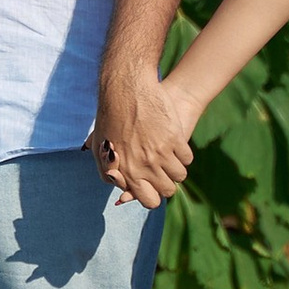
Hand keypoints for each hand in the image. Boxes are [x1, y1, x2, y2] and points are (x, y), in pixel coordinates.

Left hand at [90, 64, 193, 209]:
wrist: (127, 88)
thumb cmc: (111, 116)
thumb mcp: (101, 147)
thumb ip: (108, 171)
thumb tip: (118, 189)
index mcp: (127, 172)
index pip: (148, 200)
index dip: (152, 196)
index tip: (152, 186)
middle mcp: (144, 167)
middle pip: (167, 190)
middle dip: (166, 183)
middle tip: (162, 171)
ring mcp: (161, 153)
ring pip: (180, 175)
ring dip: (177, 168)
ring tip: (170, 157)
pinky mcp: (175, 139)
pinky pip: (187, 158)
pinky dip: (184, 154)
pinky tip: (177, 145)